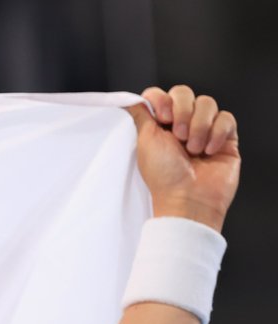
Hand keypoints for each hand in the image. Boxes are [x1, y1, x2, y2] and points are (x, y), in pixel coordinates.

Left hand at [128, 86, 239, 231]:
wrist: (188, 198)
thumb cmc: (164, 175)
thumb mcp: (144, 140)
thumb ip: (141, 115)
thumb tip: (130, 101)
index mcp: (160, 125)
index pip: (162, 95)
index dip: (163, 100)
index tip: (162, 118)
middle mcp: (182, 124)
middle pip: (185, 92)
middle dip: (182, 111)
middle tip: (179, 136)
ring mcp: (204, 129)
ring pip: (207, 103)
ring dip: (199, 126)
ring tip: (193, 149)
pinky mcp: (225, 137)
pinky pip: (226, 118)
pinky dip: (217, 133)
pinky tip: (209, 150)